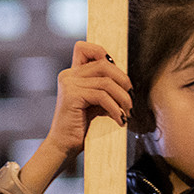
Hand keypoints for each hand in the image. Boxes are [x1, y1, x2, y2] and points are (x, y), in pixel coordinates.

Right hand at [20, 42, 131, 193]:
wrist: (63, 146)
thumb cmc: (80, 126)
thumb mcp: (93, 102)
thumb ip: (102, 88)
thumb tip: (125, 81)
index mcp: (71, 74)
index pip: (83, 47)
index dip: (101, 51)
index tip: (117, 72)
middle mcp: (68, 75)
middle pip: (103, 64)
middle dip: (122, 79)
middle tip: (130, 97)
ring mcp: (69, 84)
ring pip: (106, 82)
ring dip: (122, 97)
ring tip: (127, 111)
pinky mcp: (72, 96)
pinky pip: (102, 96)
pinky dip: (115, 109)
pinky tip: (119, 120)